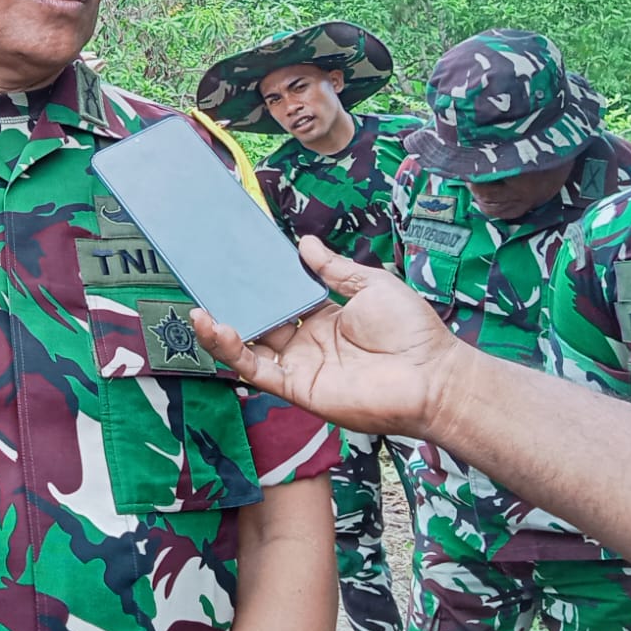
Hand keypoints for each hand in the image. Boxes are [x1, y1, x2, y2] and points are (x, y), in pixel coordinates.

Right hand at [190, 236, 466, 435]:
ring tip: (198, 310)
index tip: (235, 262)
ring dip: (221, 331)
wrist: (432, 376)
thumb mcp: (370, 285)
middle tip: (207, 282)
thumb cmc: (411, 331)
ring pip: (249, 348)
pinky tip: (218, 329)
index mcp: (323, 318)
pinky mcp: (297, 387)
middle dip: (232, 304)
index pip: (280, 298)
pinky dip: (233, 351)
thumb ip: (333, 268)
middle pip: (259, 321)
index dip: (258, 283)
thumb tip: (304, 243)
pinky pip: (257, 369)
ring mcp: (300, 366)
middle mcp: (306, 343)